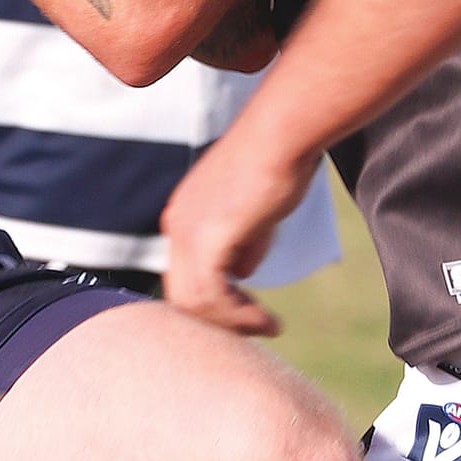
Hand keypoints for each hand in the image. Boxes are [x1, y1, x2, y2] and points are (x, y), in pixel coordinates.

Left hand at [161, 120, 316, 336]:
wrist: (283, 133)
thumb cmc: (278, 160)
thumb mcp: (257, 211)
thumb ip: (245, 242)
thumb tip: (242, 274)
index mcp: (184, 215)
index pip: (185, 275)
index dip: (215, 302)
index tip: (249, 310)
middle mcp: (177, 224)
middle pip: (182, 294)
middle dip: (220, 318)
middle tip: (257, 327)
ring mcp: (187, 230)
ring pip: (192, 302)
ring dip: (232, 323)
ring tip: (267, 326)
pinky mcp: (207, 237)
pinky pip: (211, 296)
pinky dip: (238, 316)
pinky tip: (266, 320)